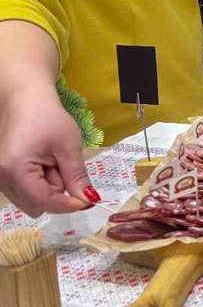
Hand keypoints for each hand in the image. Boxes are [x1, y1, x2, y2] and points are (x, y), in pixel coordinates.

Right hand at [0, 85, 96, 216]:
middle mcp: (1, 178)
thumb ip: (77, 177)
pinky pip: (25, 192)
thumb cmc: (48, 117)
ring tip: (53, 162)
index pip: (43, 201)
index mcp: (15, 169)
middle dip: (57, 193)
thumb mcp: (69, 146)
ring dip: (49, 188)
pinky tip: (44, 164)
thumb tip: (88, 201)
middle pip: (36, 205)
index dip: (68, 204)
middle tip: (63, 166)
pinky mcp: (3, 176)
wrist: (25, 100)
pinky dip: (40, 184)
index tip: (89, 200)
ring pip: (31, 201)